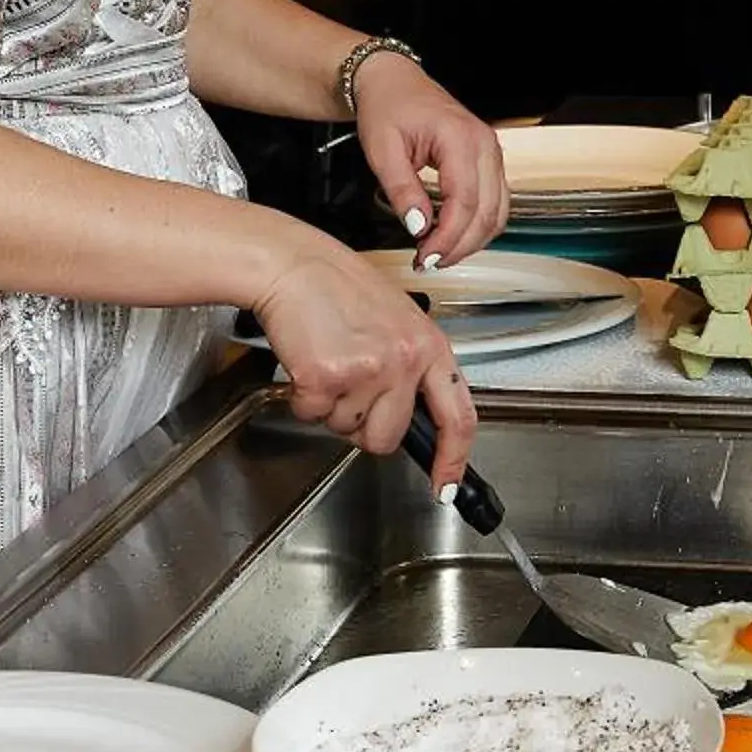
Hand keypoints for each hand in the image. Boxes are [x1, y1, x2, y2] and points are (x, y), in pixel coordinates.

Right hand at [250, 239, 477, 485]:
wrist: (293, 265)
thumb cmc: (338, 287)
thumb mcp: (397, 320)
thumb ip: (411, 367)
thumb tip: (413, 416)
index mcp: (429, 346)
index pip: (458, 417)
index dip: (452, 459)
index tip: (446, 486)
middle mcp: (404, 361)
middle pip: (388, 437)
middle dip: (363, 426)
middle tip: (349, 385)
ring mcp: (368, 371)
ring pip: (347, 429)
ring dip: (332, 406)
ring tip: (329, 359)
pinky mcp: (327, 378)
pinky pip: (313, 415)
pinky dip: (304, 398)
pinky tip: (308, 360)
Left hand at [355, 54, 507, 271]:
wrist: (393, 81)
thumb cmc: (387, 106)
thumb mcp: (382, 150)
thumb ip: (402, 189)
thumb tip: (419, 227)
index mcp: (459, 138)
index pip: (464, 202)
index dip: (447, 237)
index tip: (425, 256)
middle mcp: (484, 144)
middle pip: (487, 212)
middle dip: (460, 245)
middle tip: (428, 261)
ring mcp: (491, 152)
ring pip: (497, 212)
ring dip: (472, 240)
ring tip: (439, 253)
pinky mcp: (488, 160)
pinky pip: (495, 202)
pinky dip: (478, 225)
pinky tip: (453, 236)